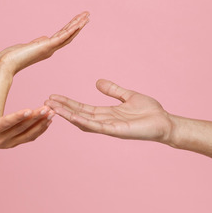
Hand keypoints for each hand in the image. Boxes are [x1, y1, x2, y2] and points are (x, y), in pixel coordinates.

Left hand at [0, 12, 88, 74]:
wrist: (6, 64)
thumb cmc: (13, 57)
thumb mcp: (29, 46)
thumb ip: (38, 42)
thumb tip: (44, 38)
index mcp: (47, 48)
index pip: (63, 36)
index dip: (72, 28)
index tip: (79, 20)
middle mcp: (51, 49)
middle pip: (68, 34)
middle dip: (78, 24)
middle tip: (88, 15)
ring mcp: (50, 48)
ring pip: (68, 35)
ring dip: (78, 25)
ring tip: (87, 17)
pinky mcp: (46, 46)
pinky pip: (62, 37)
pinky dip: (71, 31)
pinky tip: (78, 24)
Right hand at [0, 106, 53, 157]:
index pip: (7, 123)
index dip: (19, 117)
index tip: (31, 110)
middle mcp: (0, 139)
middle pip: (21, 128)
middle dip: (36, 118)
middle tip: (48, 108)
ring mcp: (7, 143)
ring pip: (27, 135)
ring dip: (41, 124)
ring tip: (52, 113)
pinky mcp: (11, 144)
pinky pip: (28, 138)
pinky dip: (39, 131)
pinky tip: (48, 122)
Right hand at [46, 79, 173, 142]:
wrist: (165, 123)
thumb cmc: (150, 112)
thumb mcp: (128, 96)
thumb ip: (113, 90)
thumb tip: (97, 82)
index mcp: (107, 113)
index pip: (83, 107)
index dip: (68, 102)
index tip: (54, 96)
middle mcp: (105, 121)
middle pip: (79, 114)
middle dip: (63, 108)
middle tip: (46, 102)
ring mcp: (110, 127)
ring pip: (84, 121)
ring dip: (68, 115)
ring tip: (54, 108)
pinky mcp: (117, 131)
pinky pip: (97, 126)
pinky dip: (84, 121)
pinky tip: (73, 116)